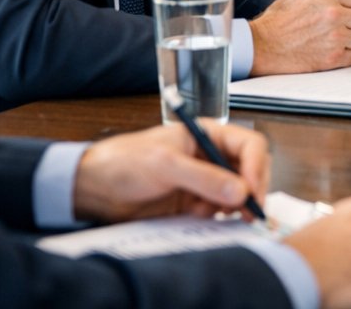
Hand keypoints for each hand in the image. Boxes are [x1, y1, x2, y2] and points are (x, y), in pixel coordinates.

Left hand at [73, 122, 267, 223]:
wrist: (94, 187)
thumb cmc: (125, 162)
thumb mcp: (166, 166)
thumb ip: (205, 178)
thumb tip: (241, 192)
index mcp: (210, 134)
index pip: (250, 146)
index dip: (256, 167)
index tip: (252, 192)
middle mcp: (212, 156)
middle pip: (250, 170)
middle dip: (251, 190)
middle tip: (248, 213)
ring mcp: (205, 180)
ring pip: (238, 193)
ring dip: (234, 206)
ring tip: (218, 214)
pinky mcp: (195, 202)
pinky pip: (219, 210)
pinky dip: (217, 217)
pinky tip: (200, 217)